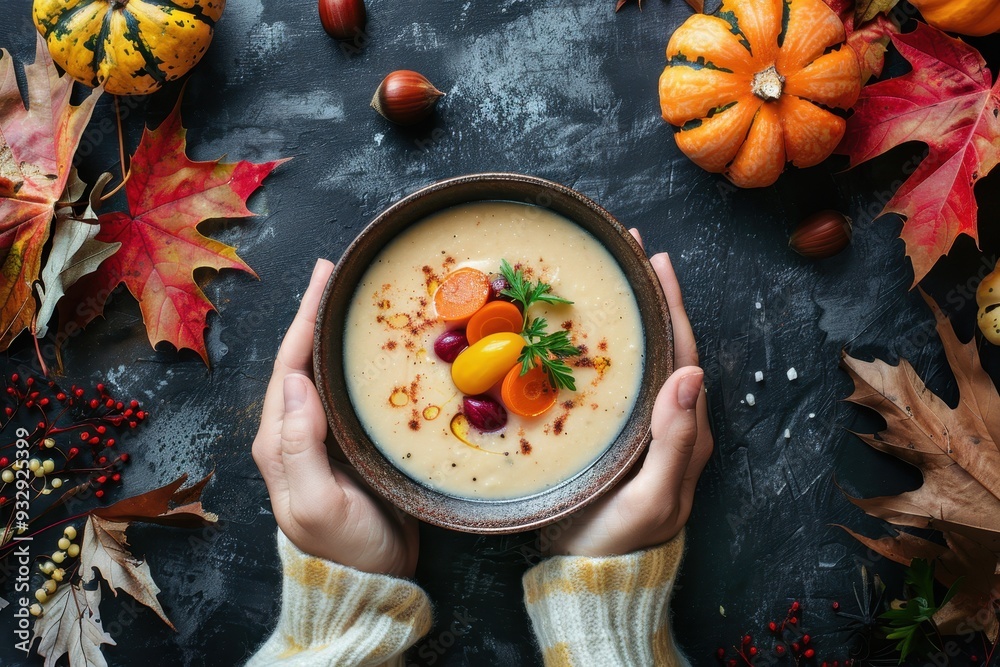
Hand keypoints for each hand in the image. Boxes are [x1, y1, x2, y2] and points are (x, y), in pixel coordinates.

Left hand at [252, 259, 419, 577]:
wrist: (375, 581)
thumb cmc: (346, 548)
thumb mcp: (317, 503)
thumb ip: (300, 445)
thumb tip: (296, 378)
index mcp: (280, 441)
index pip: (289, 364)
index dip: (306, 316)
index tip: (326, 275)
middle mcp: (295, 432)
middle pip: (303, 359)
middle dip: (318, 313)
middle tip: (341, 272)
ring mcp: (322, 437)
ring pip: (325, 371)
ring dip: (336, 332)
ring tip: (356, 297)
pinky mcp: (349, 443)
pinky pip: (348, 390)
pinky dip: (356, 360)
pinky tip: (374, 346)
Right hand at [544, 230, 713, 556]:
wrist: (593, 580)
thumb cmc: (620, 543)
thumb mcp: (651, 497)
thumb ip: (675, 441)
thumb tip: (693, 373)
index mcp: (687, 431)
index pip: (684, 352)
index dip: (672, 304)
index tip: (657, 260)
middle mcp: (672, 423)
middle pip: (667, 345)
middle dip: (653, 295)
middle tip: (630, 251)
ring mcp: (645, 429)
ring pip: (645, 358)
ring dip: (634, 314)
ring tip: (614, 277)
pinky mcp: (620, 438)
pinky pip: (622, 379)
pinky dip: (611, 346)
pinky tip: (587, 334)